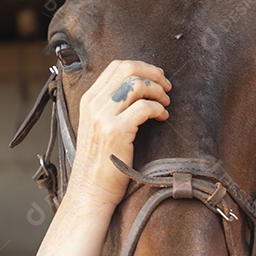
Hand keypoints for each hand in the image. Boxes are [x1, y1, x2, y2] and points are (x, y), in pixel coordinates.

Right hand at [67, 60, 171, 206]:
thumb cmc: (101, 162)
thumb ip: (111, 107)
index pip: (116, 66)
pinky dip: (158, 109)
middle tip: (166, 87)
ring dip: (158, 91)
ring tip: (165, 104)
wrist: (91, 189)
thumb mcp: (99, 127)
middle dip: (153, 74)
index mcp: (89, 99)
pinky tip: (162, 118)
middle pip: (127, 68)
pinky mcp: (116, 131)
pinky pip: (144, 107)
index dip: (142, 67)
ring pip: (137, 84)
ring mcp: (103, 116)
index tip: (156, 78)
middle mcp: (93, 104)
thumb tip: (137, 91)